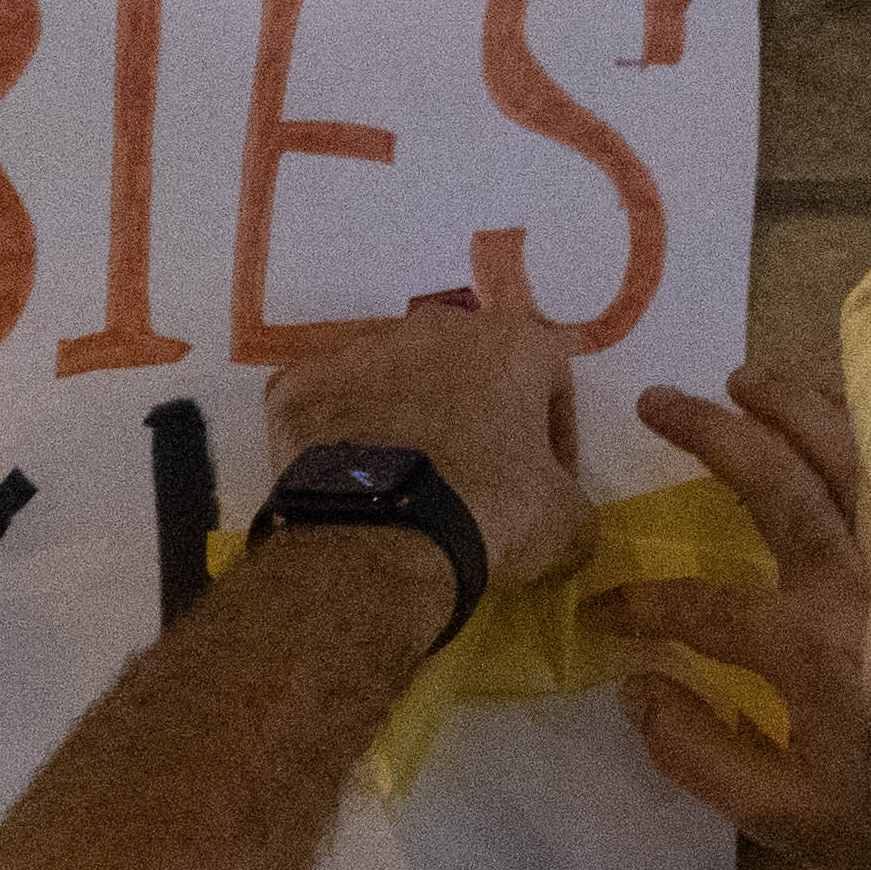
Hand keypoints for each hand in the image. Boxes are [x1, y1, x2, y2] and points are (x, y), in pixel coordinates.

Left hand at [265, 294, 598, 596]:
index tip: (547, 479)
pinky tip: (348, 482)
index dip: (554, 432)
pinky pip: (325, 406)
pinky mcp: (299, 387)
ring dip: (404, 418)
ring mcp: (358, 351)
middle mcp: (434, 328)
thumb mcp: (568, 521)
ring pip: (391, 379)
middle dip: (475, 413)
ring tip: (406, 482)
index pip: (549, 376)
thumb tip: (558, 511)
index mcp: (512, 341)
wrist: (380, 540)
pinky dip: (337, 436)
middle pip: (466, 368)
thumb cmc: (492, 514)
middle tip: (474, 477)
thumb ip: (572, 497)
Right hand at [608, 360, 870, 859]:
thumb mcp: (781, 816)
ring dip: (793, 404)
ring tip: (745, 375)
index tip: (601, 611)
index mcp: (804, 648)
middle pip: (775, 481)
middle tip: (658, 399)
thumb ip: (695, 752)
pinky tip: (847, 407)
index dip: (638, 602)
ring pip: (852, 454)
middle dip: (709, 434)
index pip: (695, 604)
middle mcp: (858, 585)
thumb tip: (634, 687)